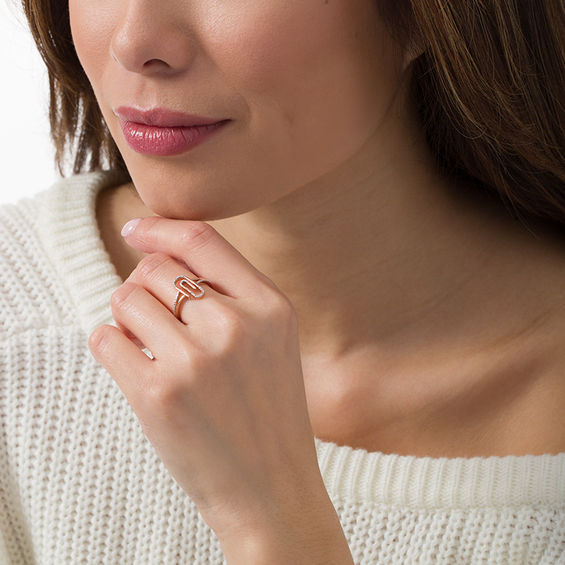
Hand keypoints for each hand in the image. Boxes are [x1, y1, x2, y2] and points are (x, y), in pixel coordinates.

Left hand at [87, 216, 330, 542]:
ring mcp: (196, 360)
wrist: (271, 488)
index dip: (161, 229)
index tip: (136, 232)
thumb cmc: (268, 412)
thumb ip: (231, 294)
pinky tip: (138, 369)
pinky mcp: (158, 395)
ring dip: (129, 320)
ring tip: (153, 350)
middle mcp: (236, 326)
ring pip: (126, 299)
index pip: (202, 239)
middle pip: (155, 268)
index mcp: (271, 307)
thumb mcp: (272, 341)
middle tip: (157, 322)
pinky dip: (112, 346)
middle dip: (145, 287)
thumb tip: (158, 254)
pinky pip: (105, 338)